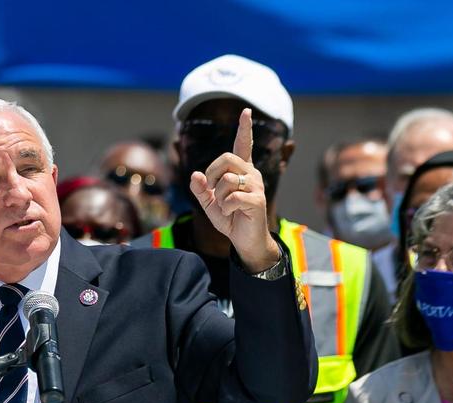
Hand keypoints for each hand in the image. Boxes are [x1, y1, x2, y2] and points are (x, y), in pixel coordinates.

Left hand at [189, 108, 278, 272]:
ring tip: (225, 207)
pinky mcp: (257, 200)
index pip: (243, 145)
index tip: (246, 111)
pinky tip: (232, 213)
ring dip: (218, 196)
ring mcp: (256, 186)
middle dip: (212, 175)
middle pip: (226, 158)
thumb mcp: (209, 203)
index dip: (244, 128)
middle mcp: (251, 174)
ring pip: (227, 179)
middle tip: (213, 191)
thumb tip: (195, 174)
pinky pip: (232, 197)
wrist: (244, 240)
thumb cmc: (229, 218)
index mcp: (240, 171)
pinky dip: (225, 207)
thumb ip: (200, 189)